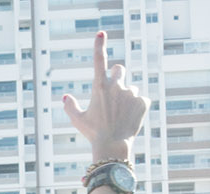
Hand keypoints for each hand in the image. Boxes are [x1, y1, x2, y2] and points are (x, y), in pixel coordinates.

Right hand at [65, 32, 147, 157]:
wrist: (113, 145)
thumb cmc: (93, 133)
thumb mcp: (78, 120)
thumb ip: (70, 107)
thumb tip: (65, 98)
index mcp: (99, 87)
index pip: (99, 61)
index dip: (99, 45)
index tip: (101, 33)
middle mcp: (117, 86)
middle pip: (120, 69)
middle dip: (117, 75)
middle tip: (114, 90)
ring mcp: (131, 92)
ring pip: (130, 88)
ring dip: (126, 96)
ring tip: (120, 115)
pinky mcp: (143, 101)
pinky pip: (140, 99)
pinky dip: (136, 107)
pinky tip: (129, 119)